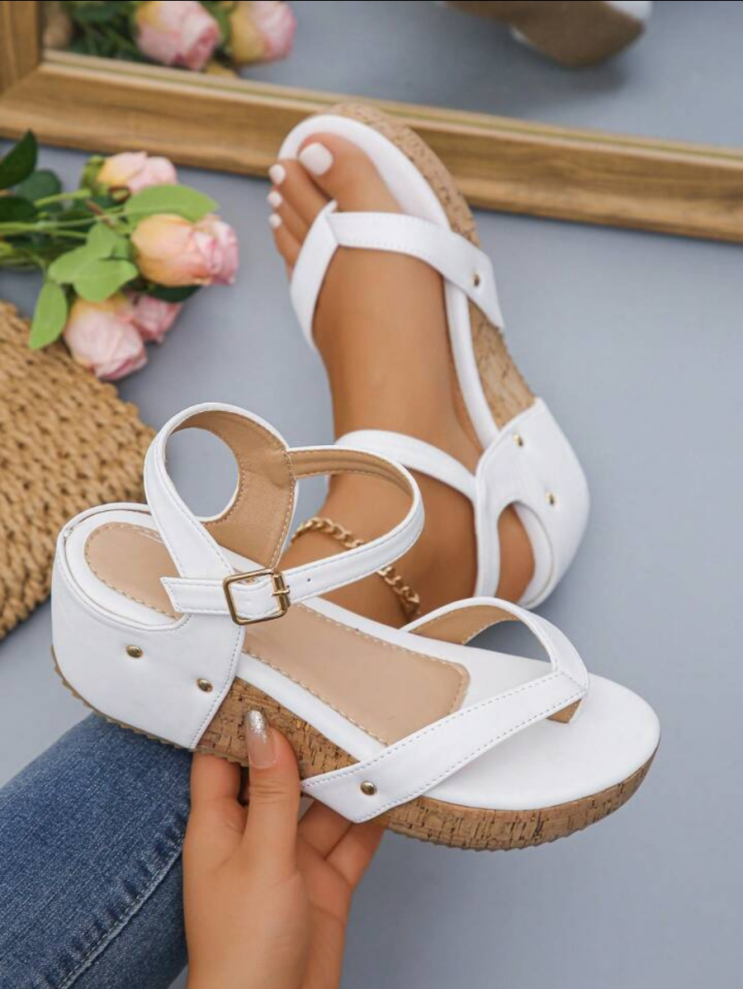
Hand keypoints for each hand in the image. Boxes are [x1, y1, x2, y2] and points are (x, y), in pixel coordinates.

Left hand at [184, 711, 383, 988]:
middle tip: (337, 700)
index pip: (223, 758)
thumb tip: (263, 727)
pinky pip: (351, 839)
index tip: (267, 681)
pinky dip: (372, 818)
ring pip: (322, 805)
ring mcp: (291, 860)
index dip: (241, 722)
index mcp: (218, 826)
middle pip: (281, 775)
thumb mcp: (260, 857)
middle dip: (308, 745)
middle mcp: (254, 836)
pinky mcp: (324, 882)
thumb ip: (271, 791)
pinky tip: (392, 790)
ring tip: (375, 735)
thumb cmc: (243, 950)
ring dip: (346, 780)